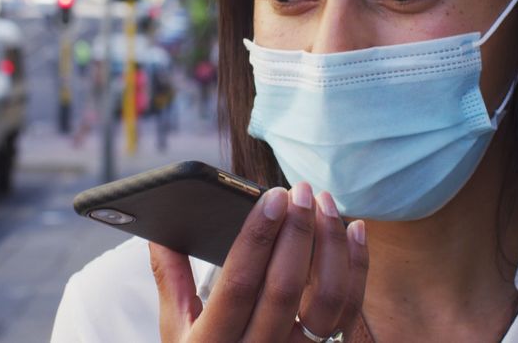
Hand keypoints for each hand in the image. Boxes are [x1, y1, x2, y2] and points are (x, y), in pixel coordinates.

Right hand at [149, 182, 369, 341]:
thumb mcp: (176, 331)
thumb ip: (171, 281)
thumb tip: (159, 234)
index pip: (239, 285)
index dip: (258, 238)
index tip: (272, 197)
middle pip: (285, 288)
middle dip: (297, 231)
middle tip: (299, 189)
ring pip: (327, 299)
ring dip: (332, 244)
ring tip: (324, 203)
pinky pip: (350, 308)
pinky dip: (357, 266)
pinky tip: (354, 229)